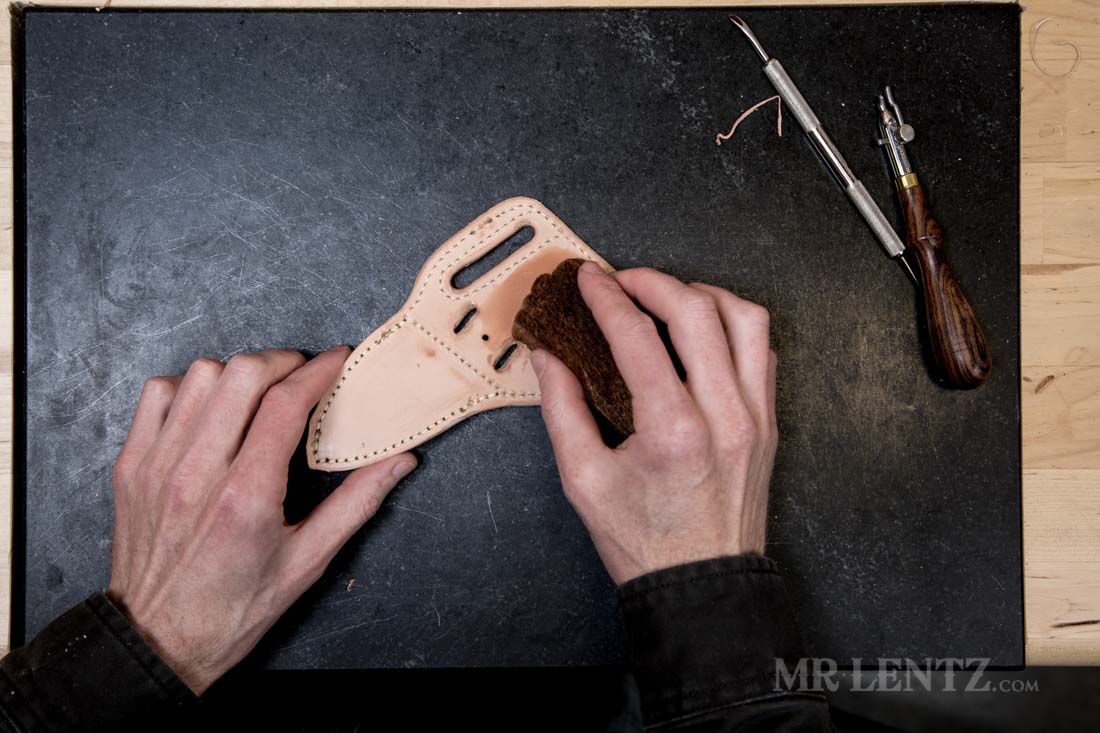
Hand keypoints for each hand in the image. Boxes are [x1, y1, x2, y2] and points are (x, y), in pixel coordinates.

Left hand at [107, 347, 415, 693]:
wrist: (158, 640)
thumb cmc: (234, 607)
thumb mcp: (308, 562)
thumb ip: (356, 503)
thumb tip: (399, 461)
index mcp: (247, 497)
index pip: (286, 404)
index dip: (319, 371)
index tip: (338, 360)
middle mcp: (198, 472)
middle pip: (242, 375)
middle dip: (282, 361)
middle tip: (302, 374)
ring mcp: (158, 465)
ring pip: (200, 376)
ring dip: (238, 374)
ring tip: (259, 392)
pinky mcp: (132, 466)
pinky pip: (158, 395)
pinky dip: (190, 388)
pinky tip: (212, 409)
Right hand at [531, 264, 776, 584]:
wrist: (701, 587)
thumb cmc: (643, 542)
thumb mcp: (583, 480)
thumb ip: (561, 409)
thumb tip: (548, 355)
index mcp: (673, 431)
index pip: (638, 337)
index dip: (607, 297)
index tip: (588, 278)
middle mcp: (724, 416)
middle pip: (698, 312)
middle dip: (654, 281)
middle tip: (623, 280)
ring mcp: (755, 418)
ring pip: (746, 321)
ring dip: (704, 295)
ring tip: (669, 296)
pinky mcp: (768, 425)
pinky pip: (764, 352)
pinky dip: (735, 327)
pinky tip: (705, 331)